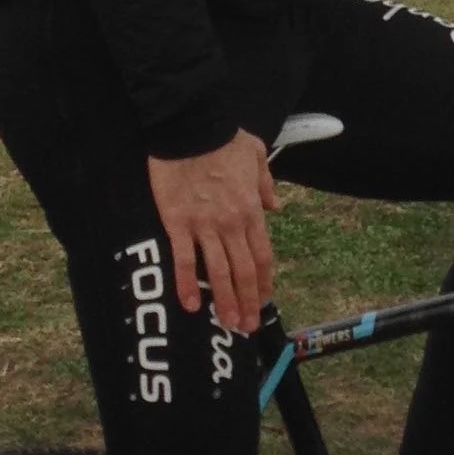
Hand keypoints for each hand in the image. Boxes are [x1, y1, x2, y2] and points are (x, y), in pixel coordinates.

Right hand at [146, 131, 277, 332]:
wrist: (190, 127)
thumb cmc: (222, 138)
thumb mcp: (256, 156)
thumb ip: (266, 184)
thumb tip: (275, 206)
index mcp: (251, 210)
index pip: (262, 255)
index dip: (263, 282)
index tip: (263, 301)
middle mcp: (232, 224)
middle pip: (244, 271)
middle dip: (248, 301)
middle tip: (247, 326)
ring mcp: (204, 226)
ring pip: (218, 272)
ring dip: (225, 302)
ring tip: (228, 324)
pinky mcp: (178, 224)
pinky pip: (184, 260)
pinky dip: (186, 284)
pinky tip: (190, 305)